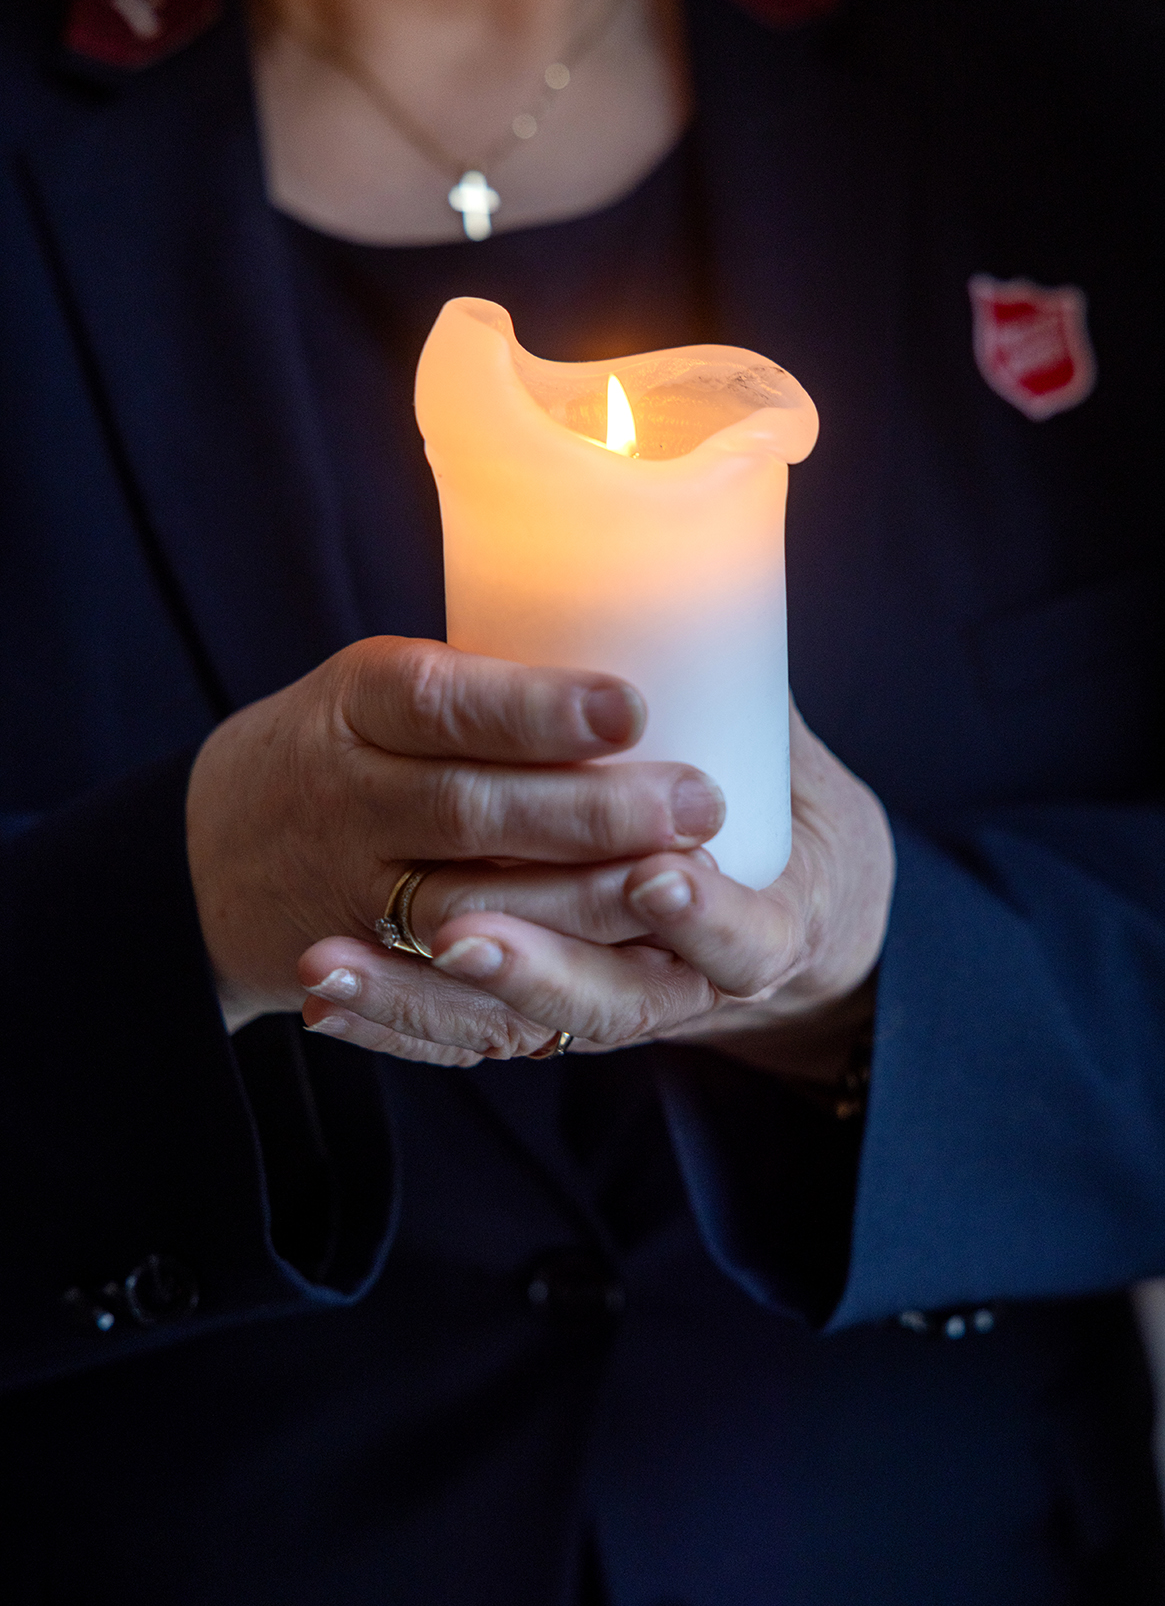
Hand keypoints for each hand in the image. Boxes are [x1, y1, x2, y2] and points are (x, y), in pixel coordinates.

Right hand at [185, 636, 724, 1036]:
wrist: (213, 853)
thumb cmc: (350, 744)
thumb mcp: (387, 686)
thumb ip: (494, 688)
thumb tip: (666, 639)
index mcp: (356, 702)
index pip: (438, 700)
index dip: (534, 709)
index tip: (631, 706)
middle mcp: (341, 795)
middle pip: (465, 809)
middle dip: (589, 813)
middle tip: (696, 803)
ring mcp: (345, 891)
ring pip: (466, 912)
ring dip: (576, 907)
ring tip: (673, 884)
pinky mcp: (362, 971)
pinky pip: (447, 992)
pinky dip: (530, 983)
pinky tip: (619, 963)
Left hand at [297, 701, 893, 1076]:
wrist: (767, 914)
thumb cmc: (777, 812)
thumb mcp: (792, 769)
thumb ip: (740, 692)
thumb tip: (701, 562)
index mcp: (777, 924)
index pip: (752, 944)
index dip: (705, 919)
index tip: (658, 876)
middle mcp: (685, 988)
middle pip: (607, 992)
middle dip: (535, 948)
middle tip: (456, 924)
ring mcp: (602, 1013)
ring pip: (517, 1026)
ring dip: (426, 996)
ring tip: (341, 962)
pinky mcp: (530, 1027)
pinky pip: (456, 1043)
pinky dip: (387, 1021)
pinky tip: (317, 996)